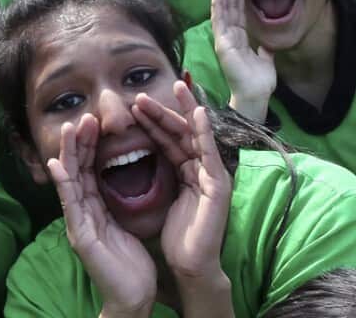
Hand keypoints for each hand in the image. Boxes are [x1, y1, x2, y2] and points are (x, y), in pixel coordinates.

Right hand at [48, 114, 156, 315]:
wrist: (133, 296)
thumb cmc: (131, 263)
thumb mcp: (124, 223)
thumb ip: (116, 202)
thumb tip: (119, 179)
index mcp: (95, 208)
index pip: (90, 170)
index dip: (90, 146)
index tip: (95, 121)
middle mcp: (82, 213)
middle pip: (77, 170)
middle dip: (79, 143)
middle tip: (83, 116)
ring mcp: (78, 223)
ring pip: (70, 181)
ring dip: (69, 154)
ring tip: (71, 129)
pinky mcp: (80, 236)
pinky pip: (70, 205)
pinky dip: (63, 183)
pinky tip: (58, 165)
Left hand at [133, 82, 231, 282]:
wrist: (191, 267)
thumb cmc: (177, 239)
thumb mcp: (163, 200)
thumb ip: (159, 176)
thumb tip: (139, 158)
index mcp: (189, 173)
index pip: (170, 141)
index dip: (154, 122)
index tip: (136, 106)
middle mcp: (203, 170)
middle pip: (182, 133)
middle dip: (164, 112)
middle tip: (144, 93)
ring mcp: (214, 176)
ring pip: (196, 136)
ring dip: (184, 111)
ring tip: (175, 88)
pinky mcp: (219, 185)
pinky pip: (211, 153)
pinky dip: (205, 132)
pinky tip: (198, 113)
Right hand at [210, 0, 274, 121]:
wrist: (256, 95)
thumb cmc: (259, 82)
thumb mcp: (265, 61)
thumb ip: (263, 51)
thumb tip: (266, 47)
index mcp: (238, 39)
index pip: (237, 11)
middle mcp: (228, 36)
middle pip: (228, 5)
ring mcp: (223, 39)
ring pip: (222, 8)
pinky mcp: (222, 43)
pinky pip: (219, 18)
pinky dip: (219, 2)